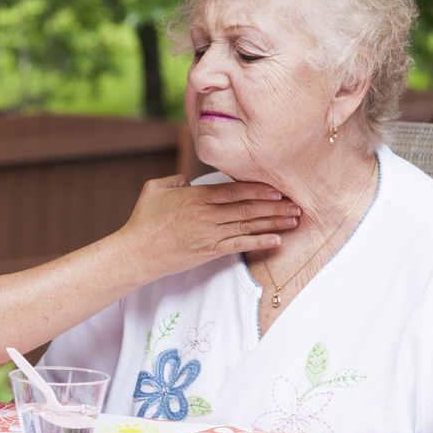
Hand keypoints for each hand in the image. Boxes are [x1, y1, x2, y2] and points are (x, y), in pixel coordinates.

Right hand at [119, 175, 298, 279]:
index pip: (233, 190)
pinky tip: (276, 241)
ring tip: (294, 220)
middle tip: (297, 204)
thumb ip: (176, 180)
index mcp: (194, 196)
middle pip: (246, 208)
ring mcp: (208, 234)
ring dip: (273, 223)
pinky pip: (238, 246)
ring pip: (247, 226)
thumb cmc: (142, 220)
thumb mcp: (155, 189)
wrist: (135, 253)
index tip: (277, 189)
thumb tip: (190, 180)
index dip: (257, 189)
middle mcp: (205, 215)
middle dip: (274, 206)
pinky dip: (258, 243)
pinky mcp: (208, 252)